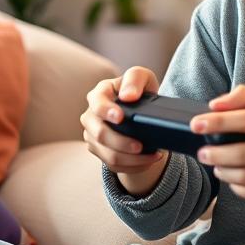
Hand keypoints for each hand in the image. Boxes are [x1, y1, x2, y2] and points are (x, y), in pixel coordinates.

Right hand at [80, 66, 169, 195]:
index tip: (120, 117)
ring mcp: (93, 136)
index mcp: (99, 95)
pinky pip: (114, 166)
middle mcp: (91, 116)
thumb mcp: (142, 77)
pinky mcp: (100, 152)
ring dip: (132, 160)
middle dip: (121, 143)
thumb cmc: (138, 89)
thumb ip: (134, 79)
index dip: (106, 111)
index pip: (97, 104)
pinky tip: (148, 162)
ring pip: (108, 155)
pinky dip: (133, 167)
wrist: (140, 109)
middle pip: (100, 135)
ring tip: (154, 156)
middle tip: (141, 146)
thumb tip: (128, 96)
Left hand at [190, 84, 244, 215]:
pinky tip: (233, 177)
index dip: (217, 122)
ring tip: (216, 163)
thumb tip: (214, 104)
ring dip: (222, 170)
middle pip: (241, 153)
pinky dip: (235, 185)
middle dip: (214, 153)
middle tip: (202, 152)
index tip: (196, 124)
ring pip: (243, 176)